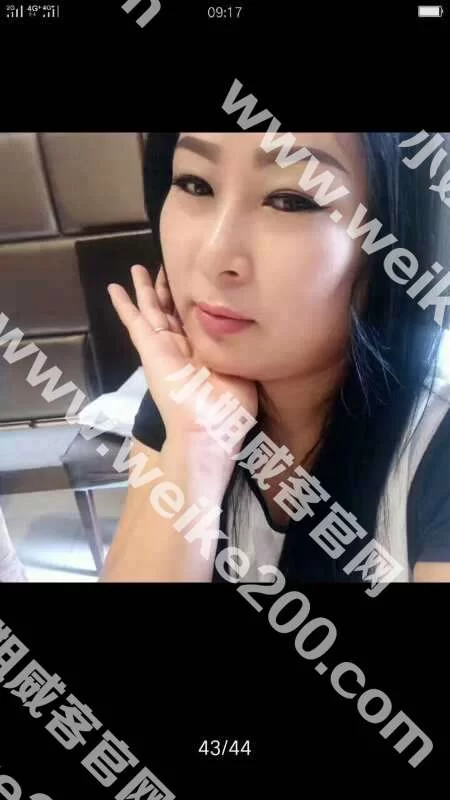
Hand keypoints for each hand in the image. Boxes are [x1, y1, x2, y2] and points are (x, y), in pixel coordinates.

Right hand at [107, 265, 257, 450]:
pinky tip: (113, 288)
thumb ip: (240, 350)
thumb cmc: (230, 410)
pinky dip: (123, 305)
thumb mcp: (242, 370)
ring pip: (151, 311)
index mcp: (203, 354)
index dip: (192, 301)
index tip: (195, 281)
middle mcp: (182, 349)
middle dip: (166, 290)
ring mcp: (163, 348)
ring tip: (136, 269)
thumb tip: (249, 330)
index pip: (195, 321)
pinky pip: (134, 322)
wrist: (208, 430)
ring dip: (144, 289)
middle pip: (171, 312)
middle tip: (163, 267)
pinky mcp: (150, 350)